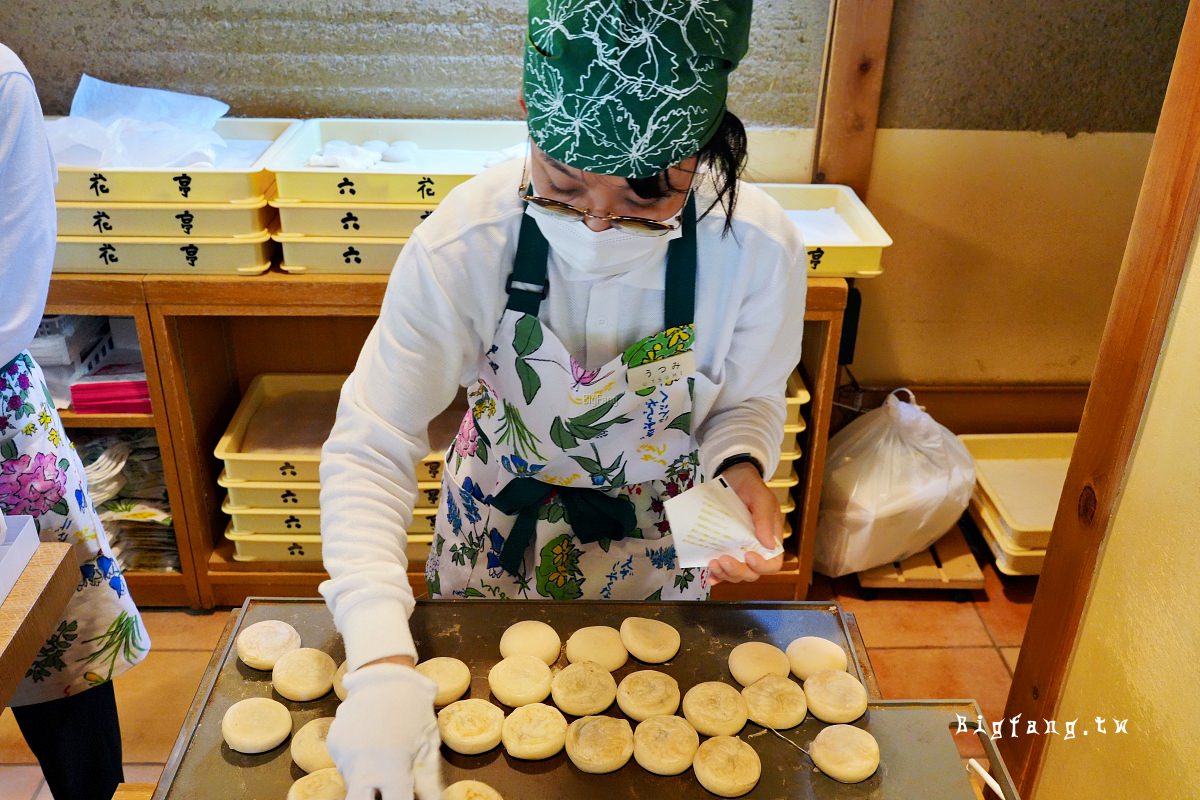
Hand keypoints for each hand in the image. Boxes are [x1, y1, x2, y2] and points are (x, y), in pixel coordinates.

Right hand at [328, 662, 442, 799]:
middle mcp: (363, 768)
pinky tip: (368, 741)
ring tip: (382, 754)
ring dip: (365, 778)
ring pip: (352, 781)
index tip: (402, 797)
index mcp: (392, 771)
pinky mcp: (333, 744)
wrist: (385, 676)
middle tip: (381, 791)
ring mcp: (344, 756)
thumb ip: (427, 781)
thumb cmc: (414, 710)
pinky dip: (356, 759)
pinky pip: (343, 762)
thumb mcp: (428, 745)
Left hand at [708, 462, 783, 584]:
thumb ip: (764, 519)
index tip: (749, 557)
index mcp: (770, 539)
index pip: (772, 563)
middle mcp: (755, 548)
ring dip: (724, 574)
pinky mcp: (722, 548)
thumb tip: (769, 545)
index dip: (762, 566)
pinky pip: (721, 568)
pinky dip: (716, 575)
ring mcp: (737, 550)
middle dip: (737, 571)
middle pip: (751, 572)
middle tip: (723, 560)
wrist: (731, 476)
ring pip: (735, 573)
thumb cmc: (750, 486)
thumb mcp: (761, 497)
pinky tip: (709, 577)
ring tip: (712, 563)